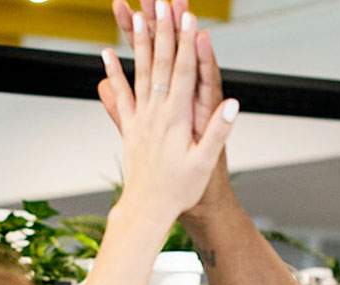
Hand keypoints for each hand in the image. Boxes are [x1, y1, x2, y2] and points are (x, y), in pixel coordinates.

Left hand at [98, 0, 236, 222]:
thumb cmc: (179, 190)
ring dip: (137, 42)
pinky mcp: (129, 126)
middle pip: (158, 63)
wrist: (147, 208)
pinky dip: (112, 73)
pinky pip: (120, 95)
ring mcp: (139, 118)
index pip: (182, 72)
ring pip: (138, 72)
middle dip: (162, 31)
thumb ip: (217, 132)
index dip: (186, 43)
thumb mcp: (205, 163)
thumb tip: (233, 105)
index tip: (189, 18)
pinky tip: (106, 54)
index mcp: (175, 119)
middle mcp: (154, 113)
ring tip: (136, 15)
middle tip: (163, 4)